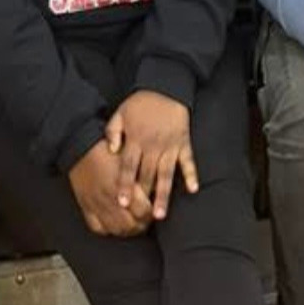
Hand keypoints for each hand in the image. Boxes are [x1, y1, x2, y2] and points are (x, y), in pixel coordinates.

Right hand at [68, 138, 151, 236]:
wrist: (78, 145)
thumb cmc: (106, 147)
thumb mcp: (128, 154)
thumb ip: (142, 171)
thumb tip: (156, 185)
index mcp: (122, 184)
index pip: (143, 210)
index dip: (152, 212)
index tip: (155, 208)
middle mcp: (110, 198)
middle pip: (131, 225)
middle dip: (142, 224)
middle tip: (147, 219)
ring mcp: (97, 205)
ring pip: (116, 230)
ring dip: (128, 230)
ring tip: (135, 225)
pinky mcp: (86, 207)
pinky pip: (98, 228)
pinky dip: (108, 230)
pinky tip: (115, 225)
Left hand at [105, 90, 196, 220]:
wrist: (166, 86)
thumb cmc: (141, 103)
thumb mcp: (121, 113)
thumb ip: (113, 132)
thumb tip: (110, 151)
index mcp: (136, 139)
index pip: (128, 166)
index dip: (124, 185)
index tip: (121, 202)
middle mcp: (153, 145)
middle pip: (147, 175)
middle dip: (143, 197)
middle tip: (140, 218)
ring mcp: (170, 145)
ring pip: (166, 174)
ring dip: (163, 195)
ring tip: (160, 214)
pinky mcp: (183, 142)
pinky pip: (188, 161)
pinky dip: (191, 175)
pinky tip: (193, 190)